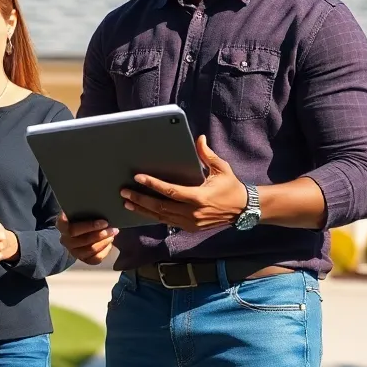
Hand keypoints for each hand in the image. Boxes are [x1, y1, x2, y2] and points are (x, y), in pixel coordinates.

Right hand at [58, 212, 117, 265]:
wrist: (75, 230)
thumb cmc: (78, 216)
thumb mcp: (77, 210)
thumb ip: (84, 208)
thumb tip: (101, 207)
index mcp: (62, 226)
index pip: (72, 227)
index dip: (89, 226)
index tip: (104, 221)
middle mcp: (65, 240)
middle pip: (84, 239)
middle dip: (100, 234)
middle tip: (111, 227)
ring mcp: (73, 251)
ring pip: (90, 250)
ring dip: (104, 242)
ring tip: (113, 233)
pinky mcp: (82, 259)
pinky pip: (95, 259)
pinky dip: (104, 251)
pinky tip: (109, 243)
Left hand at [122, 135, 247, 230]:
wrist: (243, 209)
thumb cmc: (231, 186)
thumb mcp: (221, 168)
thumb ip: (207, 154)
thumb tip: (199, 138)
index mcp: (199, 197)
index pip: (170, 191)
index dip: (153, 184)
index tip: (138, 177)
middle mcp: (193, 213)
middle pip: (161, 206)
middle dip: (140, 199)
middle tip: (124, 192)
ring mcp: (191, 223)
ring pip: (162, 217)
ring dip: (143, 210)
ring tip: (127, 203)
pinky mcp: (190, 228)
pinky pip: (168, 222)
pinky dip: (154, 216)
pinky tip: (143, 211)